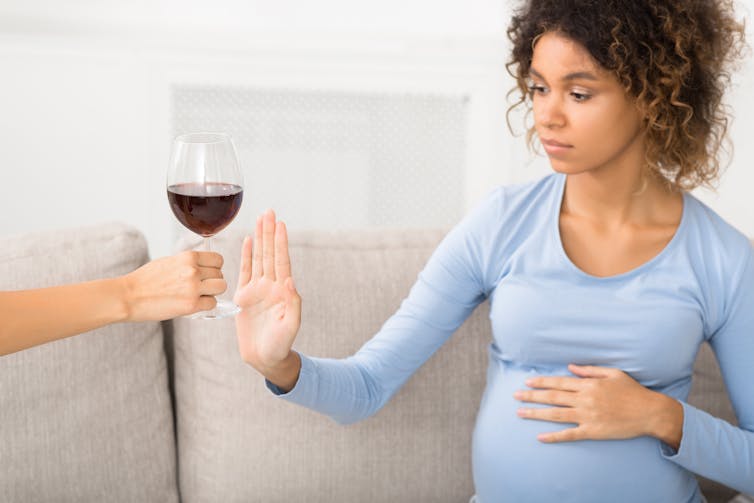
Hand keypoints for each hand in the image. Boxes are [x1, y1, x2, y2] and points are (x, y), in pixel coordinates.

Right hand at [121, 251, 225, 320]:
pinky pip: (212, 303)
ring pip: (221, 288)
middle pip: (220, 275)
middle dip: (213, 281)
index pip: (218, 260)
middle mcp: (193, 271)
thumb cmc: (146, 280)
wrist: (129, 296)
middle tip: (201, 287)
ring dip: (212, 292)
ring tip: (199, 295)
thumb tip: (203, 266)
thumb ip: (188, 263)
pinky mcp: (191, 305)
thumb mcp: (169, 261)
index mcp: (188, 257)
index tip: (207, 273)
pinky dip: (205, 305)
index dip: (214, 268)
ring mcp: (193, 288)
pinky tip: (193, 304)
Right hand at [234, 210, 301, 373]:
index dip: (280, 242)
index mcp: (283, 291)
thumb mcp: (290, 325)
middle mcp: (270, 286)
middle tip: (269, 211)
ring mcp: (257, 290)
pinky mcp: (244, 297)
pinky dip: (246, 256)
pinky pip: (244, 272)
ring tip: (260, 219)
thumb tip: (289, 281)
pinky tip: (248, 240)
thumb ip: (292, 303)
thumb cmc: (281, 344)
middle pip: (269, 253)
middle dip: (270, 233)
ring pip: (258, 258)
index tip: (281, 223)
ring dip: (260, 239)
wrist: (265, 358)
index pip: (281, 261)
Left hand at [514, 364, 682, 446]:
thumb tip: (570, 367)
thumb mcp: (612, 373)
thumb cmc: (632, 391)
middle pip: (553, 397)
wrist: (650, 412)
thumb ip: (589, 370)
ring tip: (520, 413)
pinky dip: (554, 436)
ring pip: (556, 414)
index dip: (541, 382)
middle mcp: (585, 400)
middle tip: (515, 396)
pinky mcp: (593, 431)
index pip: (559, 382)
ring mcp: (587, 416)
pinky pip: (570, 434)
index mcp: (588, 385)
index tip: (527, 381)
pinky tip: (540, 437)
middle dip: (532, 396)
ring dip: (536, 414)